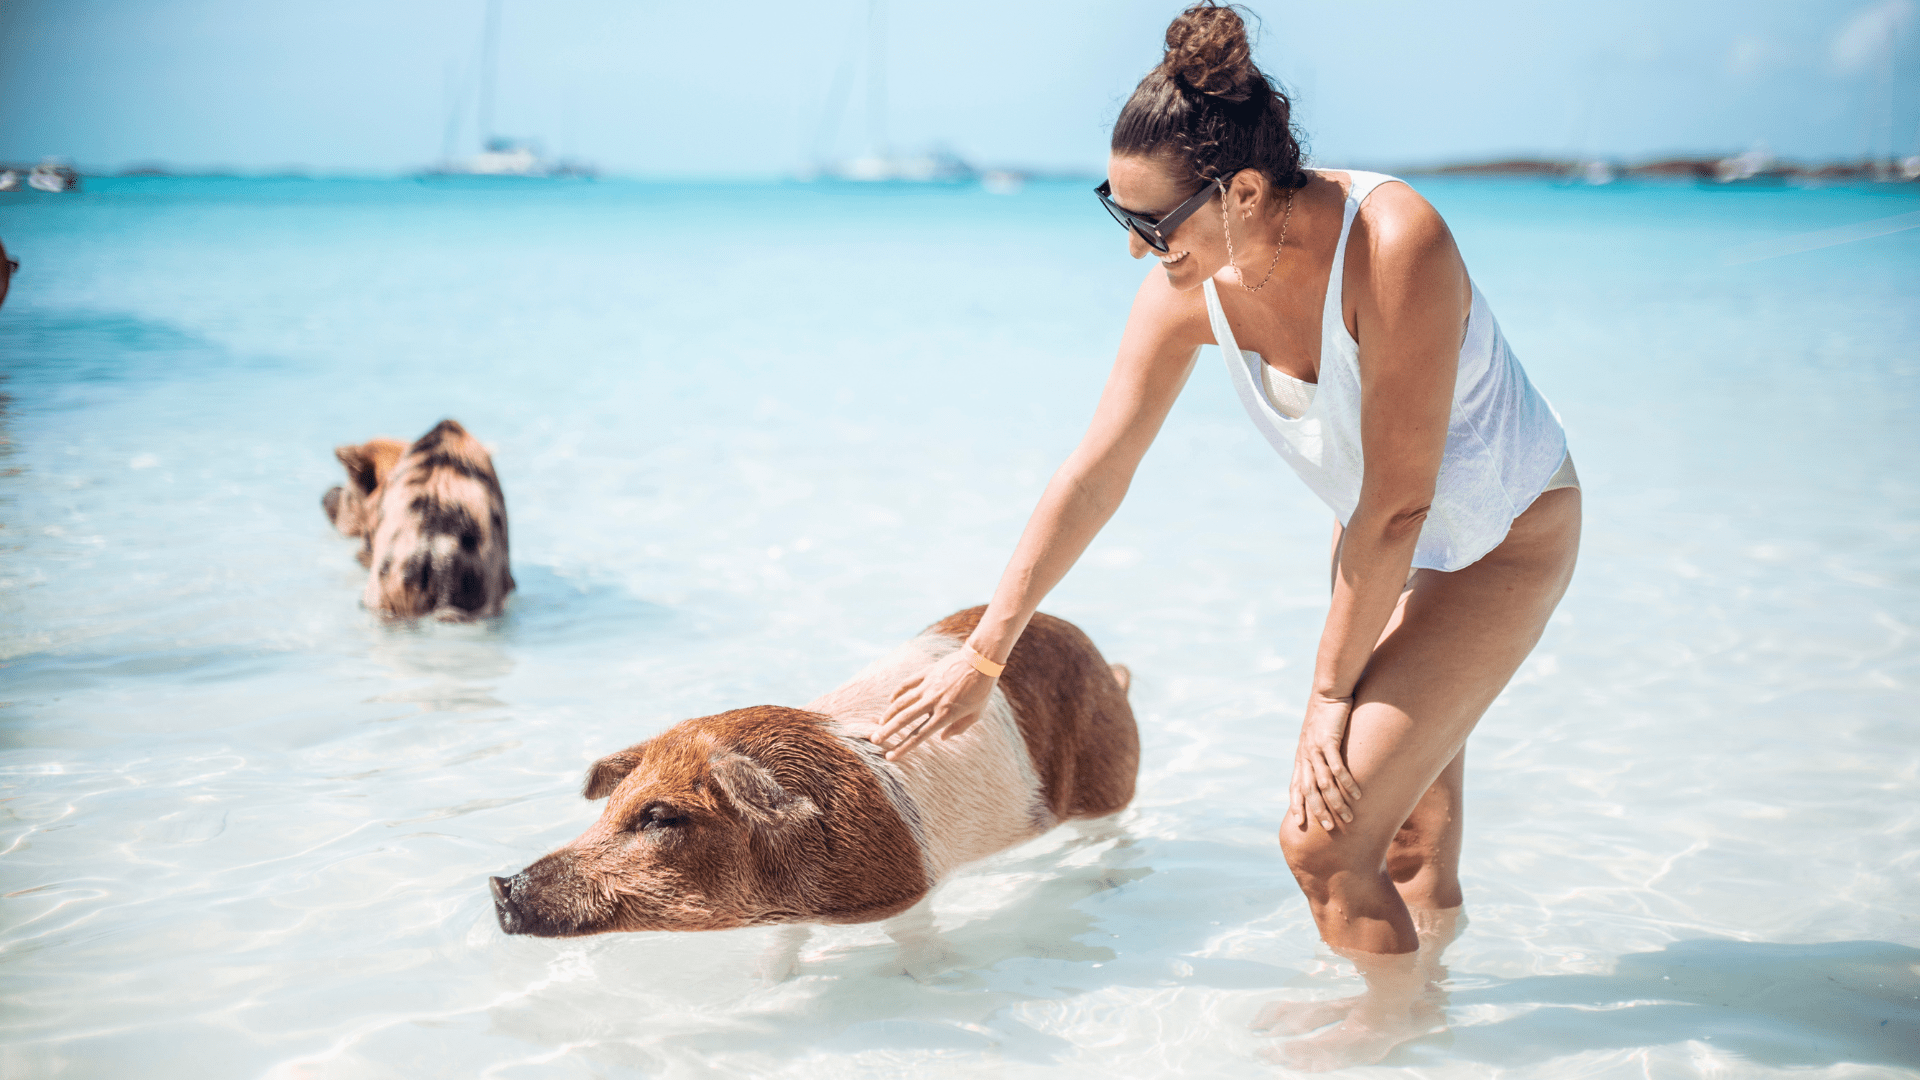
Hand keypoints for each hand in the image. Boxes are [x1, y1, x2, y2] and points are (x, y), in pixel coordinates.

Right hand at [872, 649, 997, 760]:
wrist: (981, 661)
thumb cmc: (982, 690)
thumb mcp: (976, 714)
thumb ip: (959, 728)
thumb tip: (943, 738)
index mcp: (945, 715)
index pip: (919, 736)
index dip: (903, 748)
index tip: (890, 757)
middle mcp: (933, 702)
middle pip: (904, 719)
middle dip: (887, 731)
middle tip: (874, 740)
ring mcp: (928, 686)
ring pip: (901, 702)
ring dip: (889, 714)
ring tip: (880, 723)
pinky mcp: (926, 673)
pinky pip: (907, 684)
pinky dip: (897, 693)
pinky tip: (891, 701)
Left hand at [1290, 692, 1363, 832]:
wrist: (1328, 692)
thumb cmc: (1326, 715)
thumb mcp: (1319, 737)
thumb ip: (1320, 753)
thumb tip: (1328, 767)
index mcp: (1302, 756)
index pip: (1296, 785)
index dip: (1296, 804)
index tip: (1298, 823)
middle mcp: (1305, 755)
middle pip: (1309, 790)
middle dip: (1318, 810)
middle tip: (1330, 828)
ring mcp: (1315, 749)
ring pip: (1323, 782)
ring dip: (1336, 801)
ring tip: (1348, 816)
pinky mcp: (1328, 741)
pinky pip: (1337, 767)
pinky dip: (1346, 783)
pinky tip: (1357, 794)